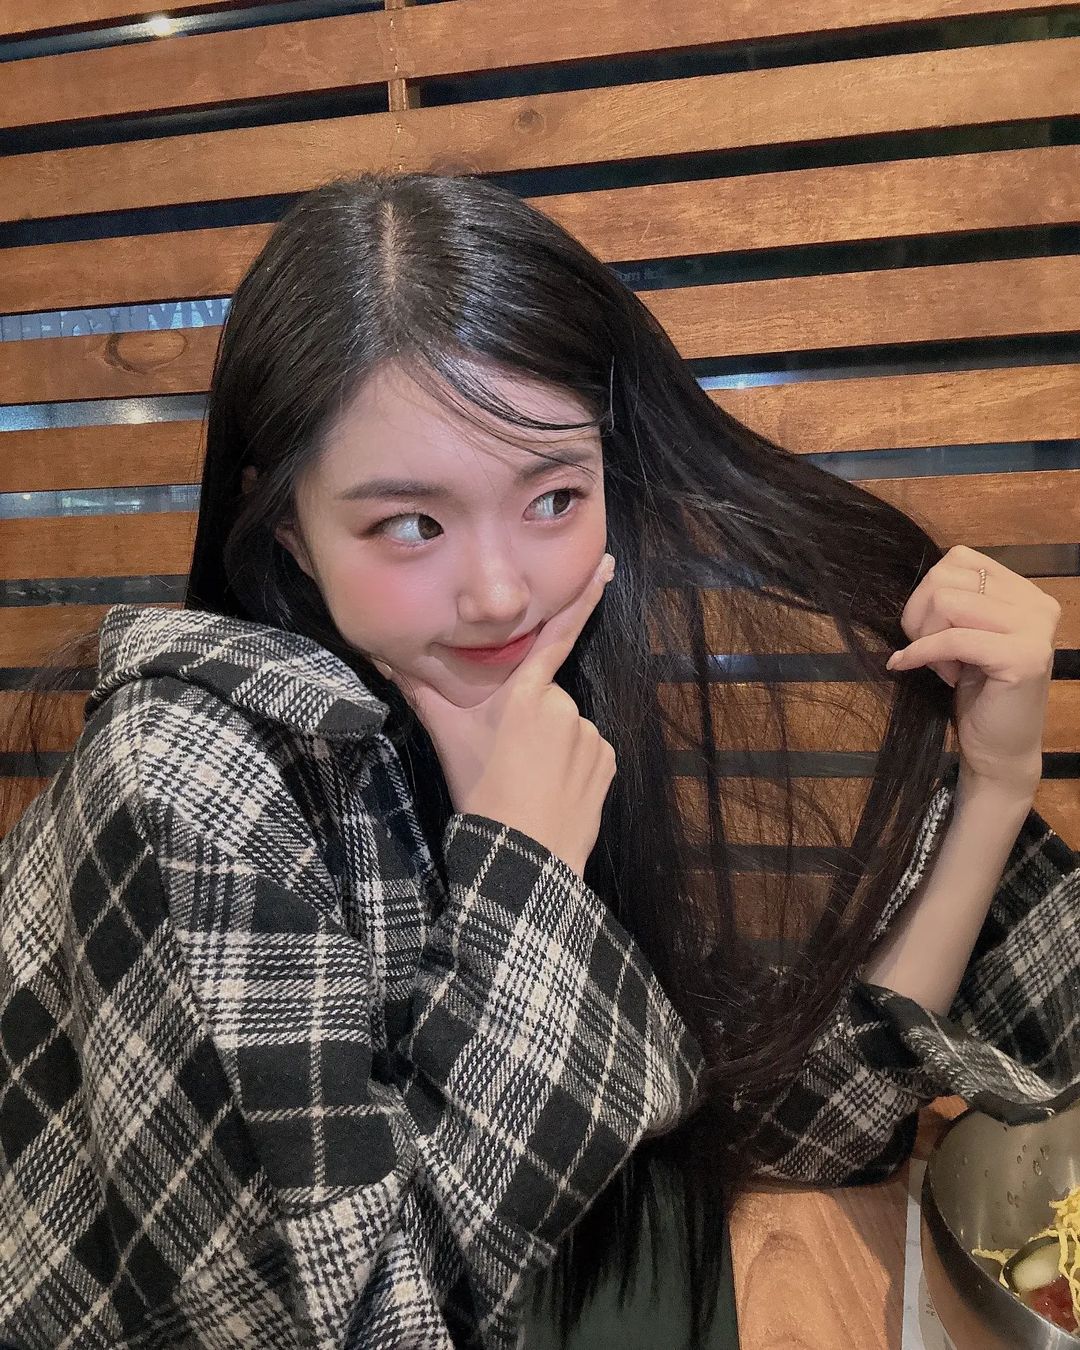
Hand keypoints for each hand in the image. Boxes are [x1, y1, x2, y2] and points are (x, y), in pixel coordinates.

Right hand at [374, 554, 617, 877]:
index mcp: (527, 693)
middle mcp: (566, 707)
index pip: (557, 635)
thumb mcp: (446, 738)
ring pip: (567, 729)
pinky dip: (572, 767)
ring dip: (551, 746)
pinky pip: (588, 754)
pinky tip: (552, 791)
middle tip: (505, 758)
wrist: (526, 856)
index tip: (607, 566)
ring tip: (527, 782)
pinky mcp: (607, 763)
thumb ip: (418, 689)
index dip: (583, 598)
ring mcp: (591, 736)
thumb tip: (379, 653)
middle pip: (546, 699)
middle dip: (530, 719)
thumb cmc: (481, 793)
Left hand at [886, 544, 1059, 795]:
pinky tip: (907, 666)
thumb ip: (955, 601)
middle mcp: (1038, 604)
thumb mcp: (965, 635)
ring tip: (941, 666)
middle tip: (928, 651)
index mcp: (1025, 593)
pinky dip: (920, 653)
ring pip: (946, 601)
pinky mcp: (1022, 657)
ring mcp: (1035, 629)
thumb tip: (920, 583)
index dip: (927, 593)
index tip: (932, 632)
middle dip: (920, 615)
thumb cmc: (978, 694)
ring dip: (926, 637)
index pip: (959, 559)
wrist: (999, 750)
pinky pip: (951, 638)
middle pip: (946, 577)